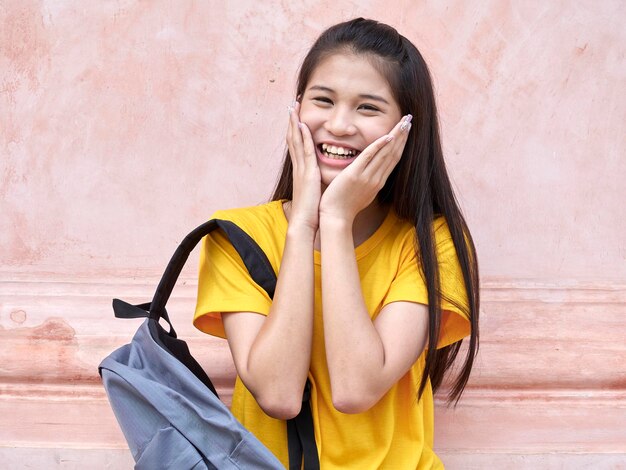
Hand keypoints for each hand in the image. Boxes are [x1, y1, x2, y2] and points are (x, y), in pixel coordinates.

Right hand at [286, 101, 321, 230]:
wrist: (305, 222)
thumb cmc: (310, 210)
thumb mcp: (312, 191)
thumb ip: (314, 182)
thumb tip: (317, 178)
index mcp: (301, 170)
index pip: (297, 145)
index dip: (295, 130)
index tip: (296, 116)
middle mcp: (299, 167)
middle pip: (293, 138)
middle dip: (292, 120)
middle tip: (292, 104)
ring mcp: (302, 169)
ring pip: (296, 141)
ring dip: (295, 123)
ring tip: (294, 107)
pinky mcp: (308, 173)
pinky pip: (305, 151)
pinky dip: (303, 138)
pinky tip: (303, 126)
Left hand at [319, 115, 411, 222]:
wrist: (335, 218)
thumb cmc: (344, 206)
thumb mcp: (361, 192)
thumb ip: (366, 180)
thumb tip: (369, 172)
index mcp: (378, 182)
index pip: (393, 159)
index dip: (401, 143)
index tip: (406, 130)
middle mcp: (376, 179)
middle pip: (394, 153)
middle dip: (403, 135)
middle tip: (410, 119)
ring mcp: (367, 177)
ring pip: (385, 153)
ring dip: (396, 136)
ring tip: (404, 122)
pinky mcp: (355, 175)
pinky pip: (368, 157)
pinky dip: (378, 146)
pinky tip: (387, 136)